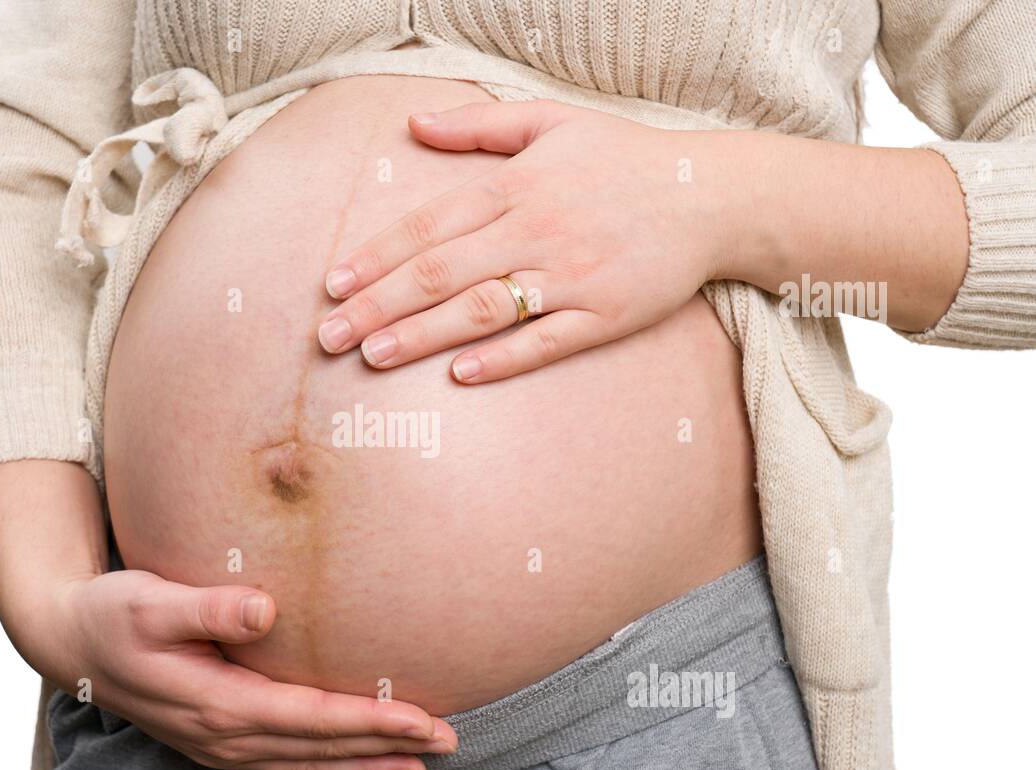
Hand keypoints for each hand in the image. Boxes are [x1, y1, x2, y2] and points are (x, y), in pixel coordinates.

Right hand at [38, 569, 457, 769]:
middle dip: (384, 747)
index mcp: (216, 700)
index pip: (309, 717)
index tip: (420, 719)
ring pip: (303, 766)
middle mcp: (222, 733)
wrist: (69, 642)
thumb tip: (263, 609)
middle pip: (318, 748)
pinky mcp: (210, 743)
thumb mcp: (149, 599)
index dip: (367, 720)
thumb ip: (205, 607)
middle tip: (447, 743)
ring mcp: (216, 745)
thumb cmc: (113, 611)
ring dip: (360, 769)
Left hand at [316, 100, 736, 381]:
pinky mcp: (605, 315)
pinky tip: (459, 375)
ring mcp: (571, 276)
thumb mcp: (552, 122)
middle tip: (329, 337)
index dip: (376, 256)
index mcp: (517, 186)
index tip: (333, 286)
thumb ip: (478, 126)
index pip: (428, 226)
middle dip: (378, 305)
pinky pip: (546, 341)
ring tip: (372, 357)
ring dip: (422, 335)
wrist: (712, 193)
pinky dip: (502, 358)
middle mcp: (536, 230)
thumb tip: (412, 122)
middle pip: (440, 273)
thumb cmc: (624, 157)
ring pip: (482, 309)